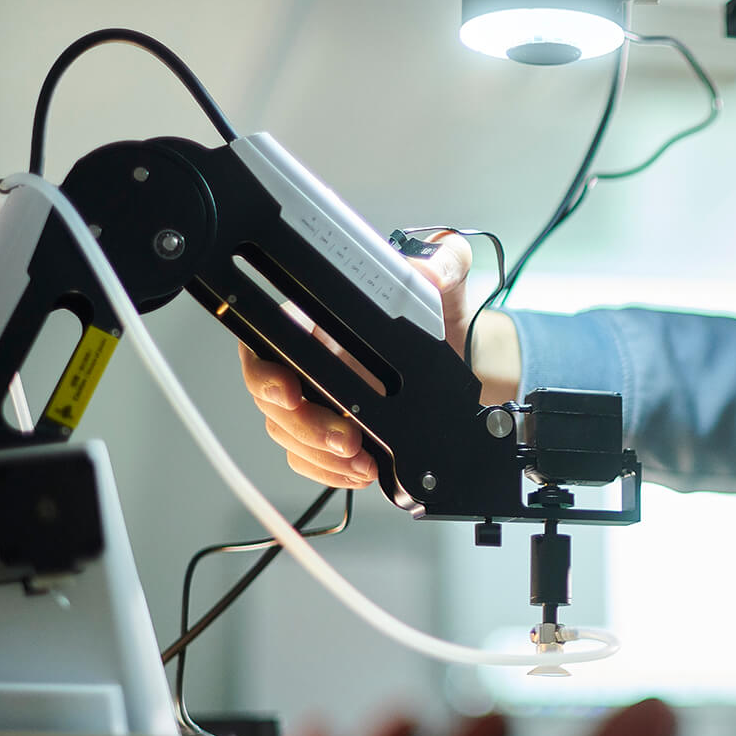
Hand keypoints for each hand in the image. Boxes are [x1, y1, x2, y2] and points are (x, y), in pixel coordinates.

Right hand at [238, 233, 518, 488]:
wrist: (470, 357)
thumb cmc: (444, 312)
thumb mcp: (447, 276)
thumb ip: (441, 264)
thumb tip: (428, 272)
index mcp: (318, 317)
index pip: (266, 341)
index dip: (265, 370)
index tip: (289, 390)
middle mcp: (310, 358)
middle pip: (273, 399)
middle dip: (303, 424)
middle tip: (344, 437)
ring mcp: (320, 398)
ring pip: (289, 434)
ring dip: (320, 454)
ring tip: (360, 460)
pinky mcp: (336, 431)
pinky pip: (312, 459)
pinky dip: (331, 471)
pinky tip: (358, 471)